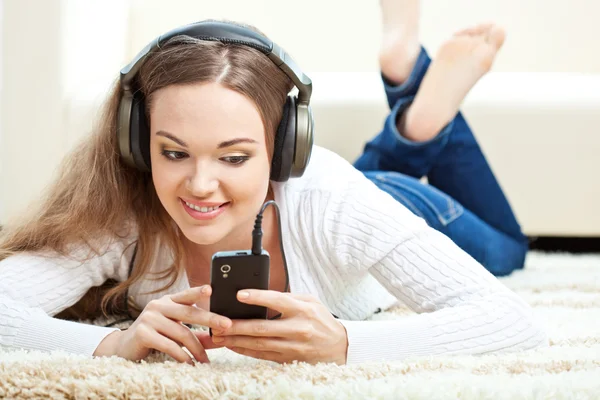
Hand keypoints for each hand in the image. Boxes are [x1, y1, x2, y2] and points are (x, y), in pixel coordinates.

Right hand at [93, 285, 231, 363]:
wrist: (125, 347)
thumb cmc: (155, 336)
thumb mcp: (175, 330)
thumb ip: (196, 333)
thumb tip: (219, 339)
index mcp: (168, 300)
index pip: (186, 295)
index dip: (198, 291)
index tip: (211, 289)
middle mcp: (159, 305)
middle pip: (189, 312)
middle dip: (211, 319)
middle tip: (227, 326)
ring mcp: (149, 318)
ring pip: (181, 333)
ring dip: (197, 349)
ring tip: (206, 361)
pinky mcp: (143, 333)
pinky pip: (169, 345)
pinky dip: (182, 356)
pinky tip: (190, 363)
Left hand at [210, 290, 348, 364]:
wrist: (338, 346)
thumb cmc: (320, 319)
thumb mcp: (310, 301)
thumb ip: (287, 297)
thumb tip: (260, 295)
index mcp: (303, 310)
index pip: (277, 301)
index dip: (258, 297)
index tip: (239, 294)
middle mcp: (298, 329)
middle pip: (262, 327)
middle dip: (237, 326)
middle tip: (218, 322)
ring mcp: (292, 346)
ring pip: (258, 344)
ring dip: (236, 341)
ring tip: (218, 336)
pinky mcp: (288, 359)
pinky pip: (262, 355)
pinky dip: (244, 350)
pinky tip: (232, 345)